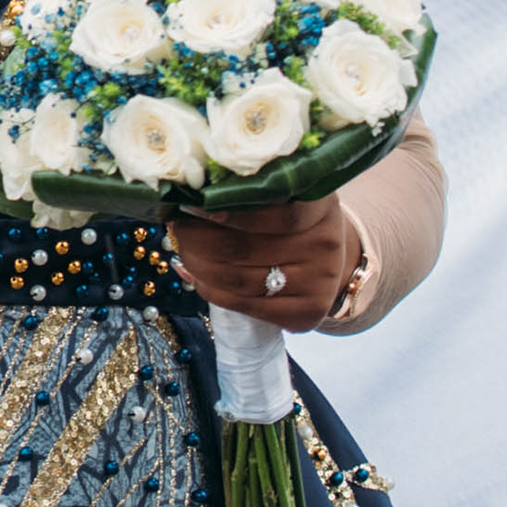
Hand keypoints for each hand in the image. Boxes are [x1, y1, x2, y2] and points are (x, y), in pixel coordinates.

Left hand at [170, 196, 361, 331]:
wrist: (327, 261)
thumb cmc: (293, 219)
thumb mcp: (285, 194)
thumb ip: (249, 192)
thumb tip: (190, 196)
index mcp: (320, 207)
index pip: (277, 214)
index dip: (231, 213)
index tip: (194, 205)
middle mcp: (325, 246)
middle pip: (245, 249)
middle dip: (197, 239)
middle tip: (178, 228)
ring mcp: (318, 284)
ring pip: (238, 280)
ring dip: (198, 265)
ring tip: (182, 248)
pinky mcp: (306, 315)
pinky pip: (243, 305)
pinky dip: (209, 289)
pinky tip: (195, 274)